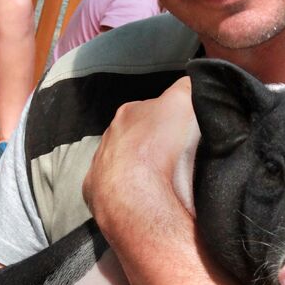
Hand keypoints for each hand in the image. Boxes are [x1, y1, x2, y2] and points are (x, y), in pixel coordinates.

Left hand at [83, 76, 194, 240]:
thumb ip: (186, 88)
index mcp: (128, 113)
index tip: (185, 135)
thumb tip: (190, 83)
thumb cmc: (159, 148)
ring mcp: (98, 165)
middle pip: (137, 136)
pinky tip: (142, 201)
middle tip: (175, 160)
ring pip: (122, 163)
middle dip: (152, 145)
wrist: (136, 199)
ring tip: (160, 184)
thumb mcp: (182, 103)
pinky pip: (111, 190)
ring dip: (139, 170)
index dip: (171, 121)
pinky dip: (126, 194)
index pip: (153, 110)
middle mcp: (108, 136)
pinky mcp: (94, 193)